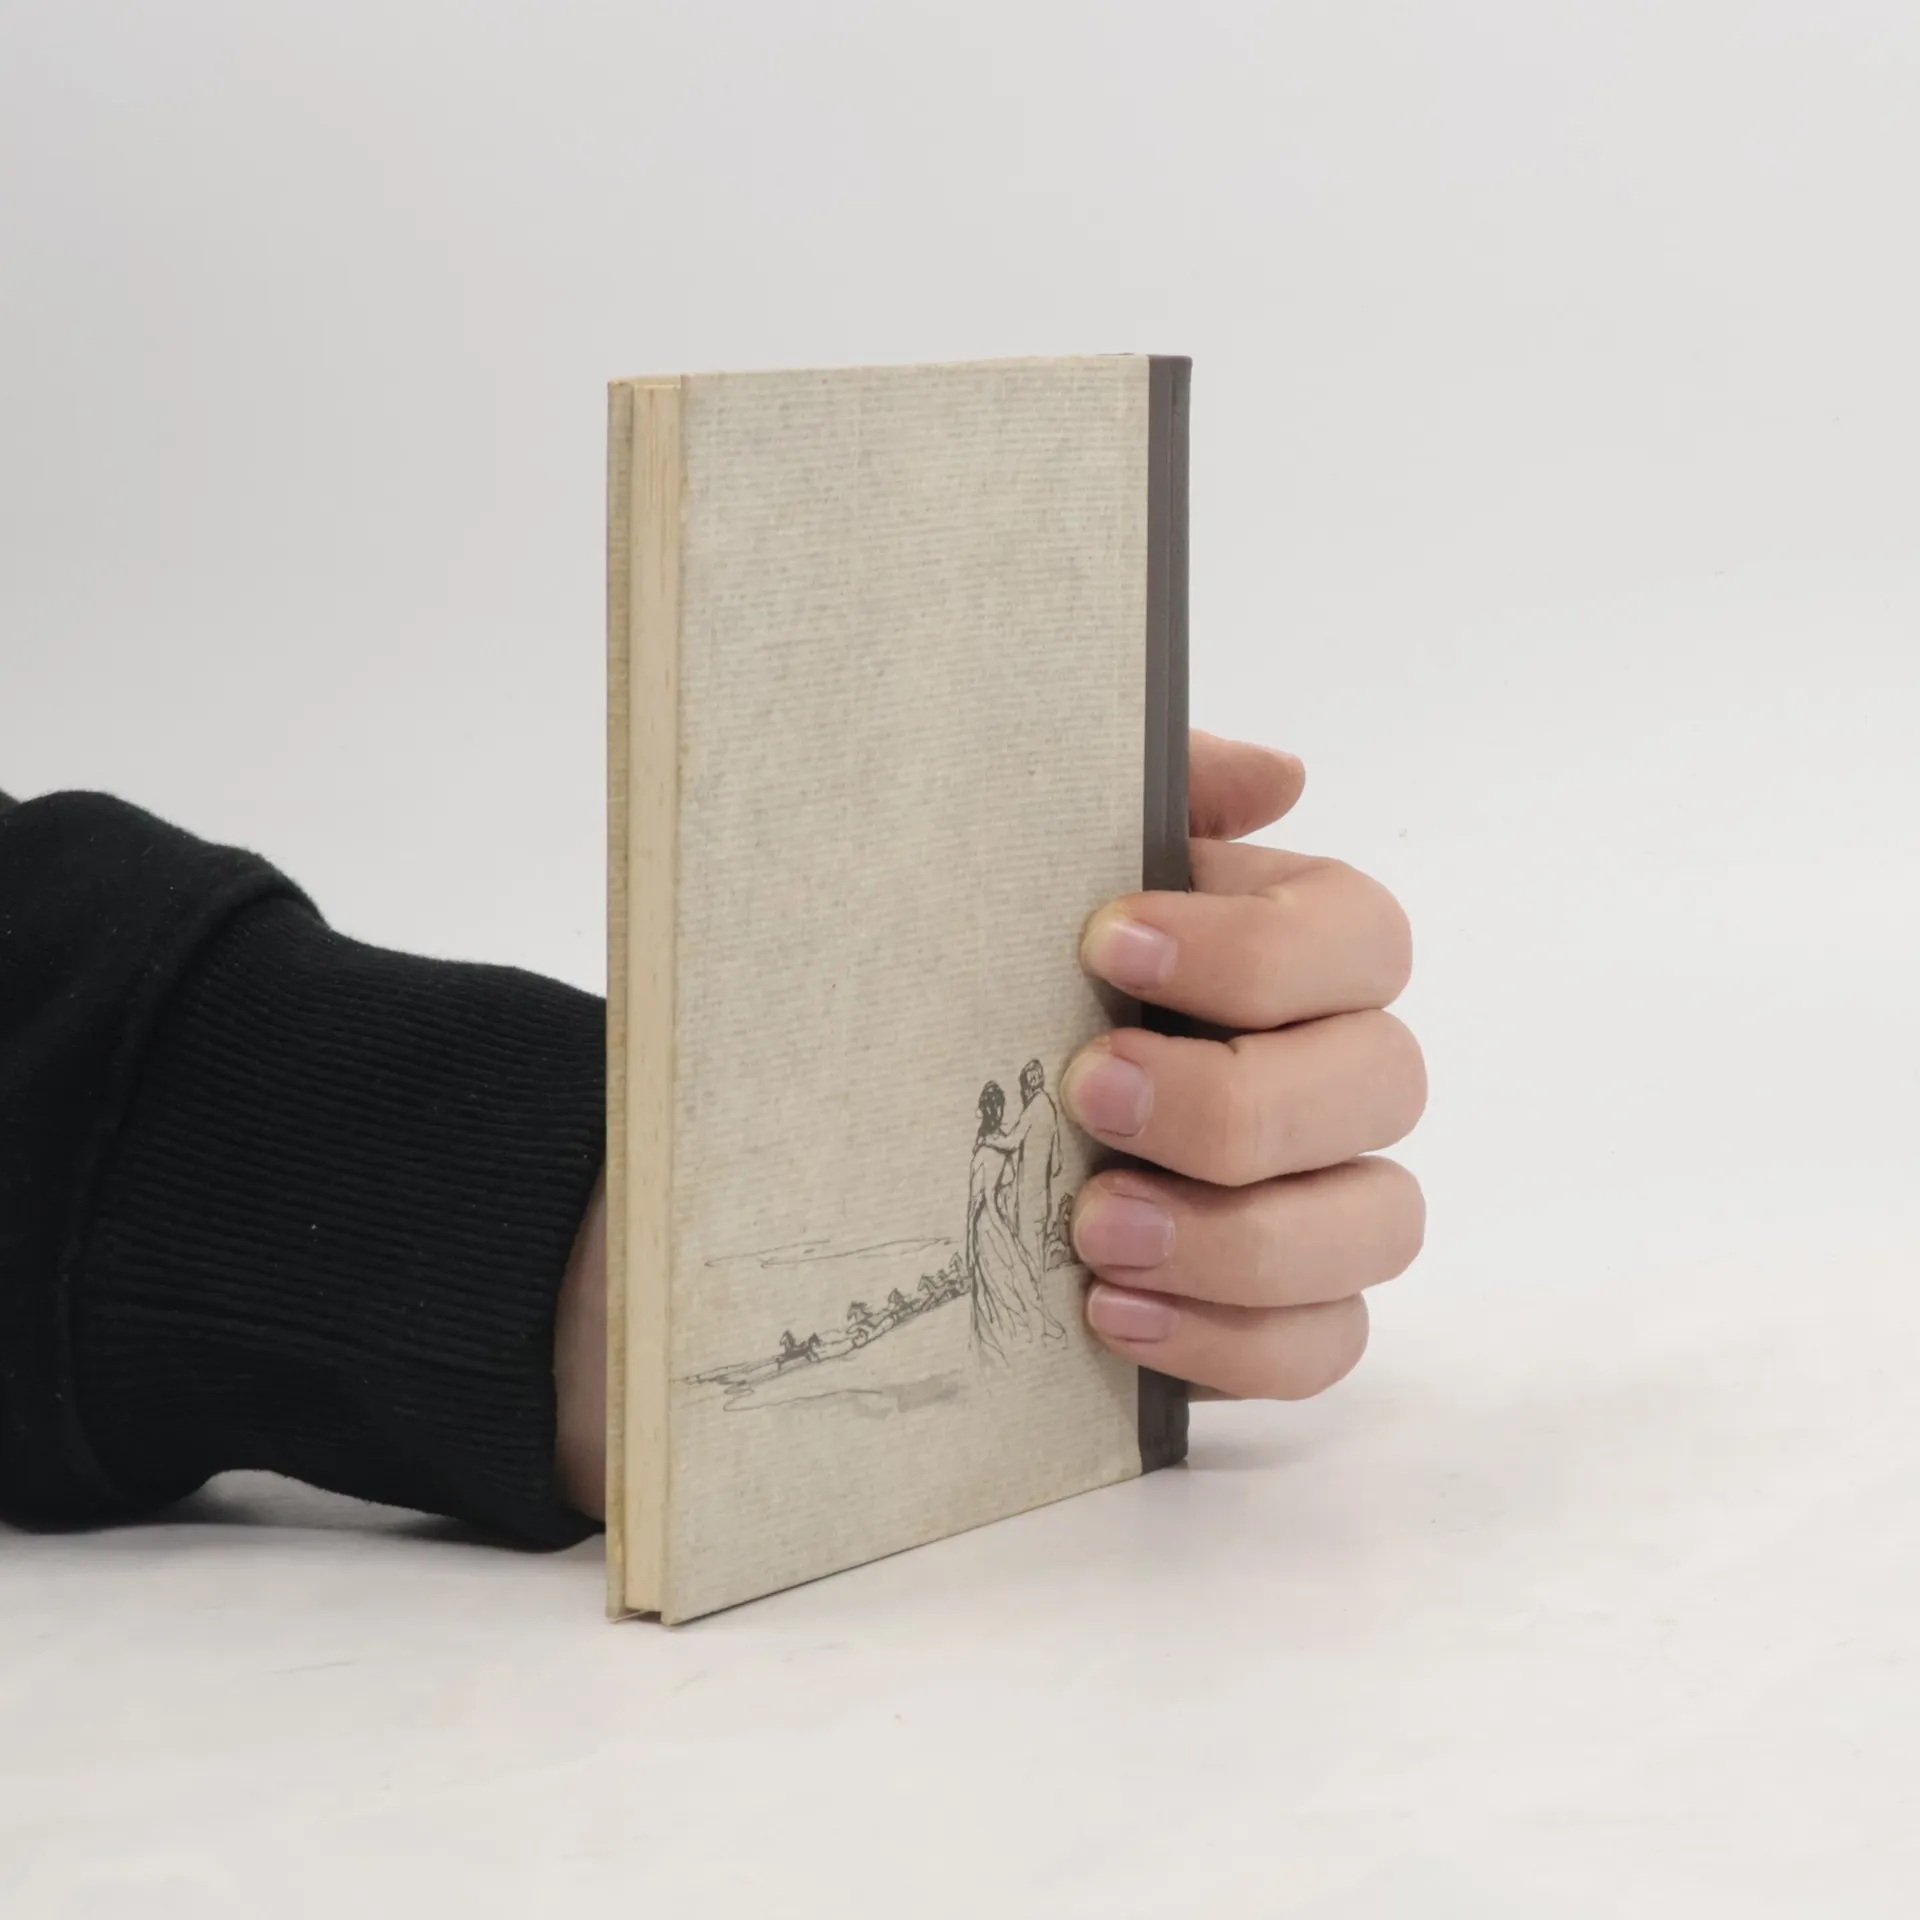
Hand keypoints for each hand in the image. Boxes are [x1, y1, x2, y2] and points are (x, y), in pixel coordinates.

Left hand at [1062, 734, 1425, 1399]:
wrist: (977, 1086)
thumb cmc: (1040, 960)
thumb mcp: (1073, 855)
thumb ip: (1167, 795)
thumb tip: (1278, 779)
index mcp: (1312, 947)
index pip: (1360, 940)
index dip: (1253, 952)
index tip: (1108, 943)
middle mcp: (1347, 1069)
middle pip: (1380, 1087)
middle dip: (1232, 1101)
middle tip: (1089, 1093)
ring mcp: (1335, 1195)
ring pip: (1377, 1227)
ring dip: (1237, 1236)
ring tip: (1095, 1229)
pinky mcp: (1291, 1306)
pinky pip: (1326, 1345)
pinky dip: (1230, 1342)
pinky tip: (1113, 1312)